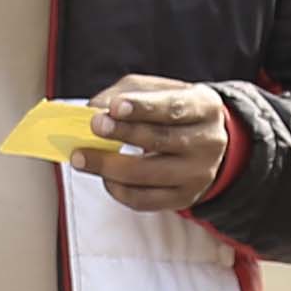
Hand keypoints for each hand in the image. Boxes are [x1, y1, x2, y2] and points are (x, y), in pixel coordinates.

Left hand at [84, 75, 234, 214]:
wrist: (203, 144)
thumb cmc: (172, 112)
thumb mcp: (158, 91)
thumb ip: (127, 92)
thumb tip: (95, 108)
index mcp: (205, 108)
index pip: (174, 108)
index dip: (143, 108)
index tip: (114, 107)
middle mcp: (208, 142)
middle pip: (161, 140)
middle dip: (123, 133)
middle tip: (94, 126)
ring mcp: (198, 175)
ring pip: (148, 174)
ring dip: (109, 166)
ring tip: (81, 157)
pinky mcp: (183, 198)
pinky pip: (143, 199)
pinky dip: (117, 189)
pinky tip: (104, 176)